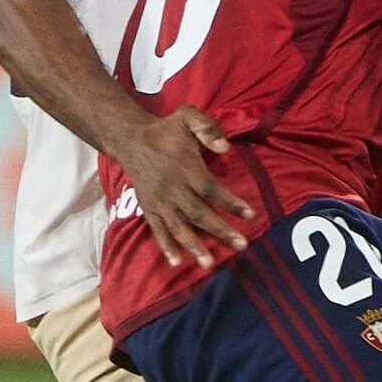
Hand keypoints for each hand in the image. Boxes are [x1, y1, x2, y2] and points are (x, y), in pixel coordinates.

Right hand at [110, 106, 255, 268]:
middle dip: (220, 230)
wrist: (131, 141)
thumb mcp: (187, 117)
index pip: (211, 188)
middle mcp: (172, 188)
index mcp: (185, 167)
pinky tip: (176, 262)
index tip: (250, 214)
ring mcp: (160, 201)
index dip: (230, 202)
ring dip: (195, 246)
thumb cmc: (166, 131)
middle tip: (242, 245)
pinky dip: (166, 246)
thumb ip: (207, 127)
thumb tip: (225, 148)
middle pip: (198, 213)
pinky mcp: (149, 209)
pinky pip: (158, 230)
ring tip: (209, 264)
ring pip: (179, 226)